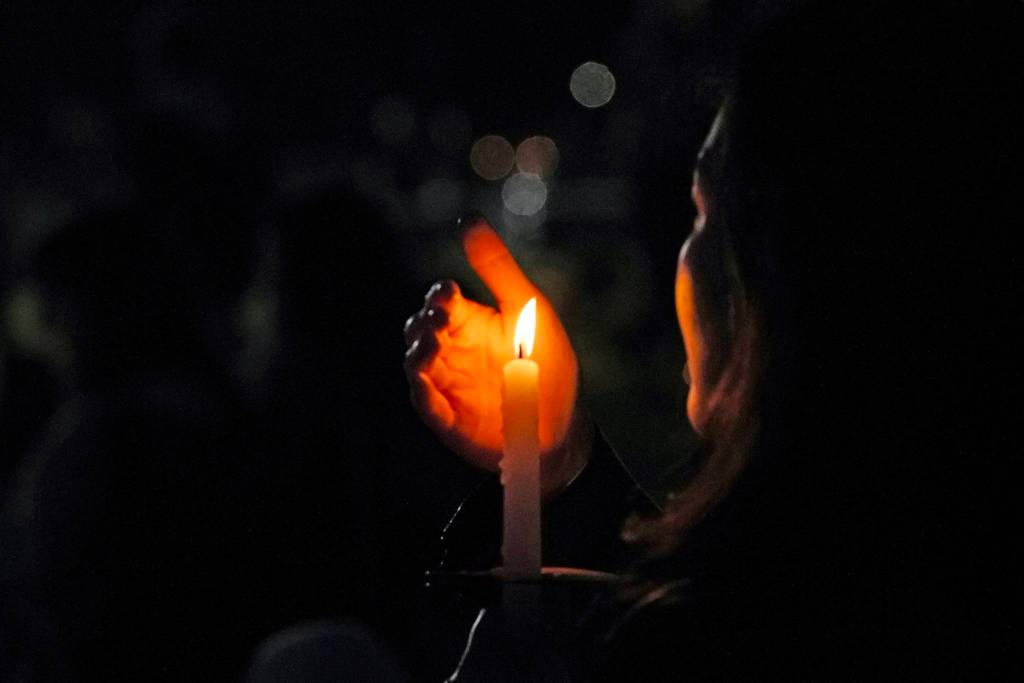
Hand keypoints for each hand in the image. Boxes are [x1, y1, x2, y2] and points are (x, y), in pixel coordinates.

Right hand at [404, 215, 586, 494]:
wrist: (562, 423)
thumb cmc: (546, 361)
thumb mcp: (527, 308)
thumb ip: (496, 267)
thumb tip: (468, 218)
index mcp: (469, 321)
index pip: (440, 300)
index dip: (439, 295)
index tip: (449, 293)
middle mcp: (452, 350)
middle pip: (419, 329)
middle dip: (424, 322)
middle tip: (439, 319)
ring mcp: (447, 385)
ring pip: (416, 365)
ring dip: (418, 354)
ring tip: (430, 347)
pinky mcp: (448, 419)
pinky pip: (426, 405)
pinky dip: (422, 394)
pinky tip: (425, 384)